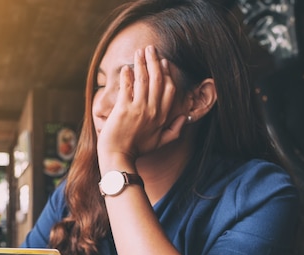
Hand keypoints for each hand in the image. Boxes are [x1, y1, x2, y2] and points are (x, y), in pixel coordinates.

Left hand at [97, 45, 186, 161]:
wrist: (119, 157)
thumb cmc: (138, 150)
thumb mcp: (160, 143)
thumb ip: (174, 130)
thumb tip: (184, 118)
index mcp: (162, 116)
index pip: (169, 89)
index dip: (167, 74)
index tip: (163, 62)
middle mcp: (152, 110)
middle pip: (157, 80)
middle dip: (154, 61)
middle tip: (151, 48)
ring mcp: (138, 109)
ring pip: (143, 79)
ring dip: (142, 63)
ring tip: (140, 51)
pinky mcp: (123, 109)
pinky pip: (127, 87)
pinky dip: (128, 75)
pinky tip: (127, 67)